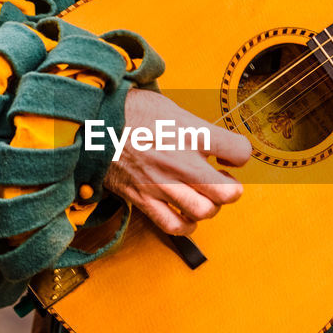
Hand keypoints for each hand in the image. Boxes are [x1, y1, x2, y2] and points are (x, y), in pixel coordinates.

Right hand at [103, 90, 251, 235]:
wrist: (92, 122)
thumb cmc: (130, 111)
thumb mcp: (171, 107)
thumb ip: (196, 128)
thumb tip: (212, 141)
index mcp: (191, 133)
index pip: (240, 151)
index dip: (240, 155)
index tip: (230, 156)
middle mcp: (181, 162)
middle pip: (228, 193)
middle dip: (232, 190)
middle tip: (223, 182)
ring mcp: (162, 183)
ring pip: (204, 212)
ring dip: (210, 207)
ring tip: (203, 196)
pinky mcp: (144, 199)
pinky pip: (174, 225)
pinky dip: (186, 225)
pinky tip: (186, 214)